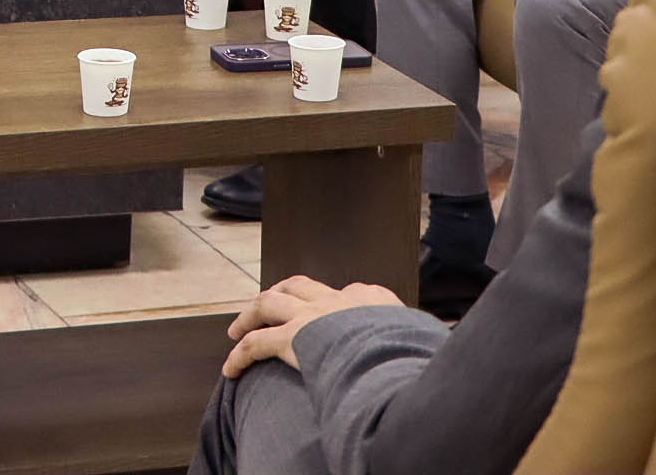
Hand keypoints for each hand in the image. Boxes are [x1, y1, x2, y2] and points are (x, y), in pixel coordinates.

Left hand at [219, 275, 402, 377]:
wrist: (392, 352)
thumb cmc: (410, 350)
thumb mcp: (420, 338)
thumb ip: (414, 339)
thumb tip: (425, 346)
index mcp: (370, 298)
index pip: (348, 293)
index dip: (333, 302)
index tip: (330, 311)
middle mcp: (336, 300)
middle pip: (298, 286)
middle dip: (280, 292)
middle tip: (266, 305)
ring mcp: (311, 316)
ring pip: (269, 304)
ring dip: (249, 315)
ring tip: (236, 329)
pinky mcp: (290, 338)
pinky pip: (256, 344)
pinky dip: (239, 355)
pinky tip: (230, 370)